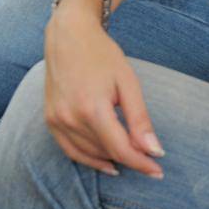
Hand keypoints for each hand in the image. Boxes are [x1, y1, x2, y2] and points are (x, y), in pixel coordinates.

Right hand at [43, 3, 163, 176]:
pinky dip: (89, 159)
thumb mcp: (128, 83)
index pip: (121, 149)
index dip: (141, 164)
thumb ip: (140, 119)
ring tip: (132, 160)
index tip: (158, 172)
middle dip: (130, 159)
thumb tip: (154, 151)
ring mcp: (56, 120)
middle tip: (150, 161)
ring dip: (111, 160)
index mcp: (92, 108)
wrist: (68, 36)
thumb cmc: (102, 55)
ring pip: (89, 154)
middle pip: (106, 152)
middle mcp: (70, 118)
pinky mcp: (50, 120)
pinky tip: (107, 162)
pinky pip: (70, 150)